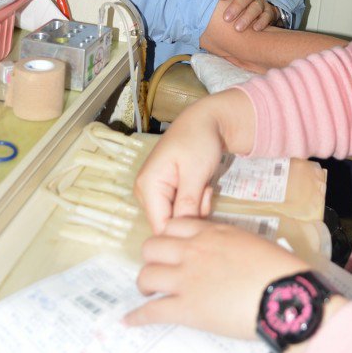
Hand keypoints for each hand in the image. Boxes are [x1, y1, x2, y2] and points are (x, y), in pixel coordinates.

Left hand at [125, 218, 307, 337]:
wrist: (282, 295)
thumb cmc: (276, 268)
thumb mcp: (249, 241)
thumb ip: (228, 241)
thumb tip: (222, 251)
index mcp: (210, 232)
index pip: (173, 225)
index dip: (167, 236)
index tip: (170, 247)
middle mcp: (192, 251)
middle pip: (152, 247)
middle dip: (152, 258)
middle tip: (159, 269)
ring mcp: (186, 279)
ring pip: (146, 275)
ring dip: (144, 284)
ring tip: (148, 292)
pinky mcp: (186, 308)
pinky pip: (152, 311)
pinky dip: (137, 317)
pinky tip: (129, 321)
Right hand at [134, 89, 255, 232]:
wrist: (205, 121)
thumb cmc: (199, 141)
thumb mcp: (196, 171)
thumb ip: (188, 202)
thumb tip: (181, 231)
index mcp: (147, 186)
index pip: (160, 226)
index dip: (184, 226)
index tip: (204, 207)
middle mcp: (144, 192)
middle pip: (168, 223)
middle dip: (192, 215)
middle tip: (207, 192)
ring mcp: (153, 192)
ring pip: (176, 218)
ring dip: (196, 208)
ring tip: (205, 186)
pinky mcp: (164, 192)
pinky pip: (179, 209)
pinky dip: (195, 203)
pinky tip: (202, 186)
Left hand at [218, 0, 277, 31]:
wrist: (258, 12)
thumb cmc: (236, 8)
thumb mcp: (227, 3)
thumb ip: (216, 5)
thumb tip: (194, 10)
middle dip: (236, 7)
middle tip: (226, 19)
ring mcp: (260, 2)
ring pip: (256, 6)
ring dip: (247, 17)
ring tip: (238, 28)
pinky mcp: (269, 11)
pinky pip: (267, 15)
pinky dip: (262, 22)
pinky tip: (255, 29)